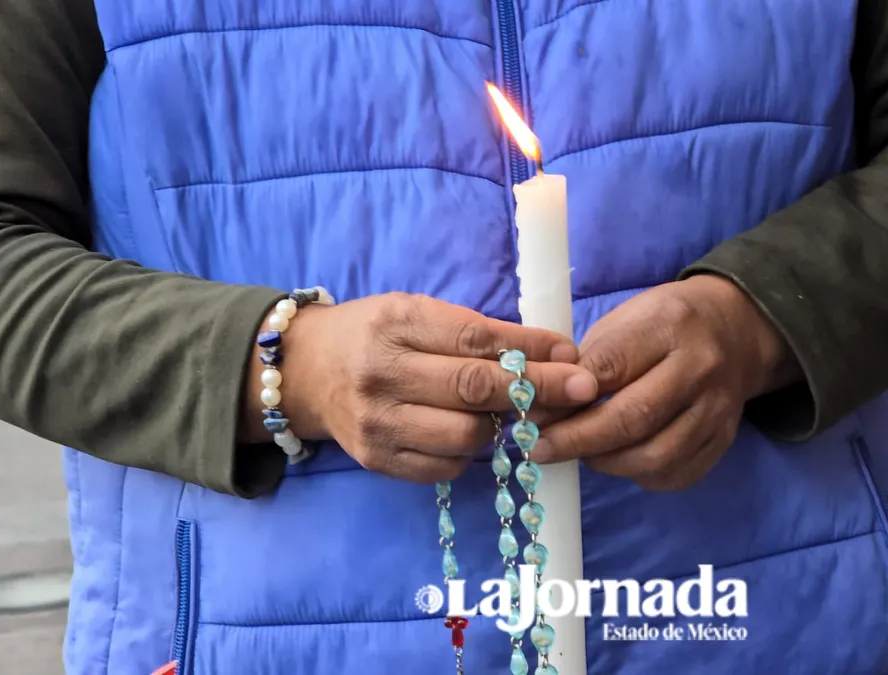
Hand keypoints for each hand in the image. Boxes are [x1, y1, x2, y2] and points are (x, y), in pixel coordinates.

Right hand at [244, 293, 598, 482]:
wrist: (307, 371)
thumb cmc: (378, 335)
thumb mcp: (419, 314)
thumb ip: (476, 332)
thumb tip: (555, 353)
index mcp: (396, 323)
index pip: (475, 339)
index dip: (530, 350)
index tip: (573, 356)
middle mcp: (382, 374)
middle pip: (473, 389)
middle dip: (536, 390)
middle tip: (581, 390)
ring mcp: (376, 422)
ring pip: (465, 436)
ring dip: (504, 427)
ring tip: (517, 412)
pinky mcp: (376, 460)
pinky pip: (445, 466)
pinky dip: (471, 453)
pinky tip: (474, 433)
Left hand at [532, 275, 798, 490]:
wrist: (737, 330)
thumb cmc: (666, 323)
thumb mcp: (625, 320)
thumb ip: (587, 361)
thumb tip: (540, 407)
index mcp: (669, 325)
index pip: (611, 366)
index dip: (566, 398)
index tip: (530, 415)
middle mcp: (700, 369)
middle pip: (634, 418)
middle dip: (578, 440)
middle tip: (540, 449)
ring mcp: (717, 409)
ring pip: (655, 456)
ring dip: (607, 462)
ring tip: (581, 453)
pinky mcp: (724, 440)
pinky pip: (675, 474)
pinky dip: (639, 475)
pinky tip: (620, 460)